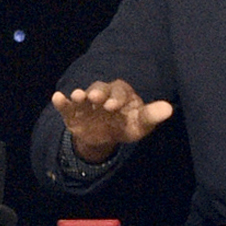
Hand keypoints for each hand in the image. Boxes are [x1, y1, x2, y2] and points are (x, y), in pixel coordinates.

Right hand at [52, 79, 175, 163]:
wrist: (105, 137)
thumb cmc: (126, 125)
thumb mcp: (139, 123)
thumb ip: (151, 115)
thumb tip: (169, 109)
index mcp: (120, 93)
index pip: (119, 92)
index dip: (116, 98)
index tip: (113, 106)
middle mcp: (102, 93)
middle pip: (100, 89)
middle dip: (97, 93)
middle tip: (95, 97)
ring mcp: (86, 102)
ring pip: (83, 95)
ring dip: (79, 95)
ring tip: (77, 96)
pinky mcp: (73, 112)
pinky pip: (66, 105)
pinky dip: (61, 101)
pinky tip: (57, 98)